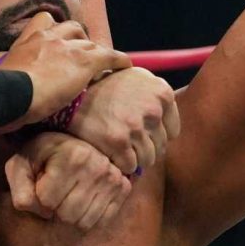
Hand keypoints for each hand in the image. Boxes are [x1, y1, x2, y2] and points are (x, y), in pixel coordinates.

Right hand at [0, 16, 125, 125]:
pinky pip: (109, 55)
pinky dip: (118, 60)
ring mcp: (66, 48)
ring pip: (90, 42)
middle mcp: (47, 37)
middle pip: (71, 28)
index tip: (58, 43)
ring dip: (95, 51)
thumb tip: (2, 115)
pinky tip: (125, 66)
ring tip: (101, 65)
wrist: (8, 95)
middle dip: (79, 39)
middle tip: (82, 56)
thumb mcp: (2, 83)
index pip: (43, 21)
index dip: (55, 31)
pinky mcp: (83, 61)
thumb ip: (9, 85)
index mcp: (27, 41)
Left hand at [5, 131, 131, 229]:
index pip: (46, 201)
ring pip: (83, 222)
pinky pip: (102, 221)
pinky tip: (84, 200)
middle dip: (54, 209)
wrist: (74, 143)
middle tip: (55, 192)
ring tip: (69, 195)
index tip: (42, 182)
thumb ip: (19, 185)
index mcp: (73, 155)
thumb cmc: (42, 156)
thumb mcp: (22, 164)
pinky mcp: (124, 189)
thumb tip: (27, 205)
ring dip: (71, 215)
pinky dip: (88, 217)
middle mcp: (98, 166)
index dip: (38, 198)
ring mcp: (114, 178)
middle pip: (66, 215)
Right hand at [64, 67, 178, 173]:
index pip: (173, 130)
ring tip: (118, 148)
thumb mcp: (135, 79)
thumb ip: (156, 97)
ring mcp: (136, 126)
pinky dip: (121, 165)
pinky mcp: (119, 141)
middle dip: (145, 148)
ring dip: (134, 159)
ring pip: (148, 159)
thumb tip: (169, 127)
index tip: (140, 134)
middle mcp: (153, 109)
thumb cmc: (103, 89)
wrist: (72, 96)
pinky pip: (131, 166)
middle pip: (161, 146)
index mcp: (162, 92)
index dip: (155, 135)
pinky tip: (110, 153)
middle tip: (126, 143)